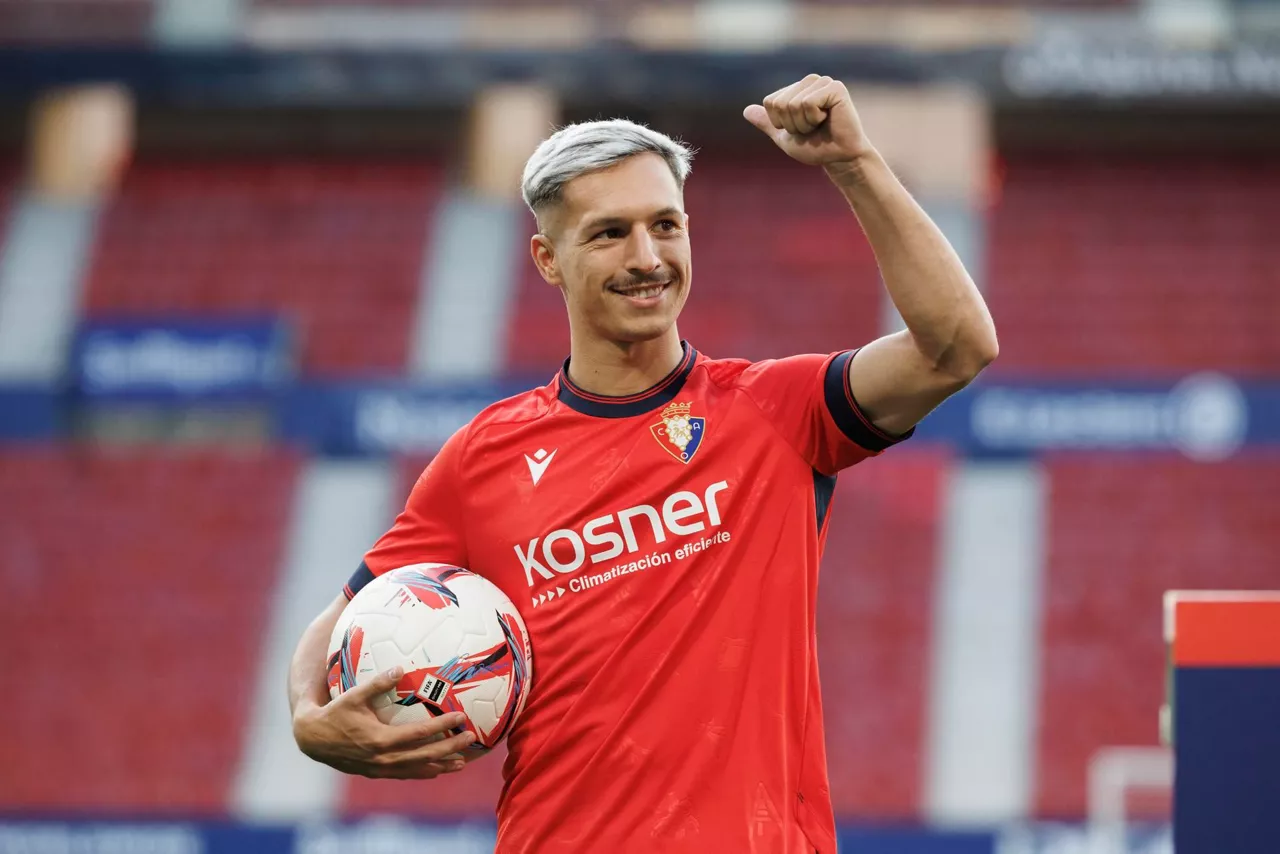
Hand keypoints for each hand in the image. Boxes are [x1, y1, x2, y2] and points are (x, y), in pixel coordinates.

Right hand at [293, 666, 476, 778]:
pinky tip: (437, 770)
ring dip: (441, 765)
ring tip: (462, 762)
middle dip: (450, 748)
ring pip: (418, 770)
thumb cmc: (335, 712)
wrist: (313, 740)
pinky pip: (406, 775)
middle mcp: (384, 758)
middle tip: (471, 739)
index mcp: (381, 739)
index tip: (461, 717)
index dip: (442, 726)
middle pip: (425, 755)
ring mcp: (381, 768)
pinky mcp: (377, 772)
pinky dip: (424, 772)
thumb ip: (378, 683)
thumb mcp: (354, 695)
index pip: (420, 733)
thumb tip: (400, 667)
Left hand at [743, 74, 873, 170]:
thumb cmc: (815, 148)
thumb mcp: (784, 136)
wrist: (839, 158)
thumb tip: (745, 111)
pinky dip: (814, 119)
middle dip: (792, 125)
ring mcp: (823, 82)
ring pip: (793, 104)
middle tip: (811, 129)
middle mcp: (809, 81)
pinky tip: (828, 119)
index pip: (770, 103)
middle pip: (780, 103)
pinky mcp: (835, 88)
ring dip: (803, 124)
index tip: (799, 129)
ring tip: (820, 125)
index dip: (780, 123)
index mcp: (796, 89)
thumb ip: (767, 123)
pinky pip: (808, 103)